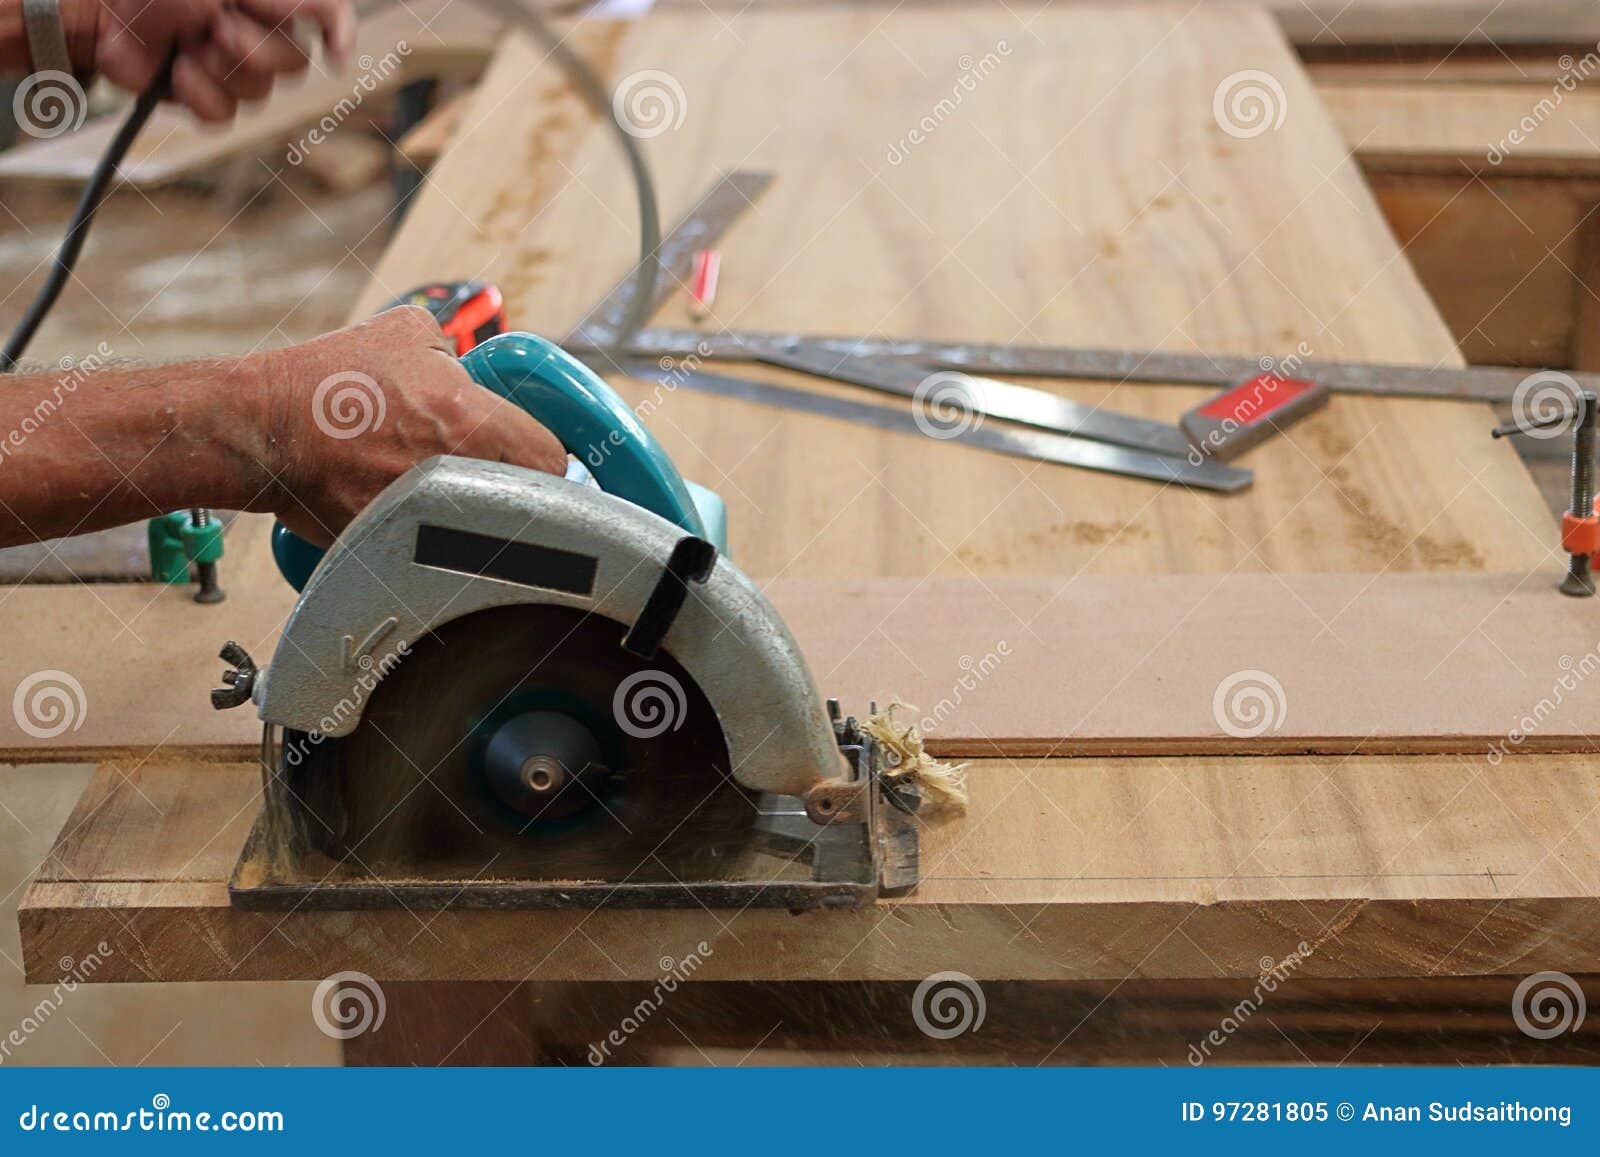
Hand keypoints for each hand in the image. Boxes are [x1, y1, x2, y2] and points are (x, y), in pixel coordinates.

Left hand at [76, 0, 354, 122]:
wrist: (101, 8)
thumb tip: (334, 35)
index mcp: (268, 2)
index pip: (326, 14)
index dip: (339, 33)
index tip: (336, 56)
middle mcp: (259, 35)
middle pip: (294, 65)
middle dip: (252, 49)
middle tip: (213, 27)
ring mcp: (233, 71)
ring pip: (258, 93)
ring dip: (216, 68)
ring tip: (185, 43)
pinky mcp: (206, 99)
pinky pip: (223, 116)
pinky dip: (196, 94)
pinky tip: (175, 71)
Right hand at [247, 306, 568, 545]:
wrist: (263, 428)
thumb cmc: (328, 383)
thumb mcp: (405, 334)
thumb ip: (453, 350)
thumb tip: (468, 365)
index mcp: (475, 423)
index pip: (551, 458)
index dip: (543, 461)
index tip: (528, 460)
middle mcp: (460, 476)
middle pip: (524, 504)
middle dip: (510, 493)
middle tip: (486, 481)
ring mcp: (428, 518)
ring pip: (482, 533)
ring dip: (471, 518)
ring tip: (439, 498)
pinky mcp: (396, 547)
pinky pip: (434, 552)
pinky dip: (426, 539)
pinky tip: (405, 518)